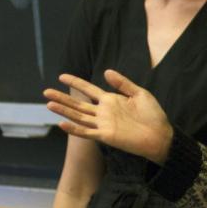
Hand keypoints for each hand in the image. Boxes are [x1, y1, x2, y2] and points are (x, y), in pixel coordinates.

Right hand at [43, 70, 173, 163]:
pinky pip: (87, 132)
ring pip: (79, 116)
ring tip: (49, 104)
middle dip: (62, 98)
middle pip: (78, 103)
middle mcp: (103, 112)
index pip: (88, 89)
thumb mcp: (139, 93)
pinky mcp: (106, 136)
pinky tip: (62, 124)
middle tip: (46, 92)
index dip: (75, 82)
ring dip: (64, 111)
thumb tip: (106, 71)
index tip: (61, 76)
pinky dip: (74, 129)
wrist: (160, 134)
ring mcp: (103, 124)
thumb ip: (122, 83)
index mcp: (110, 100)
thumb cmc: (152, 115)